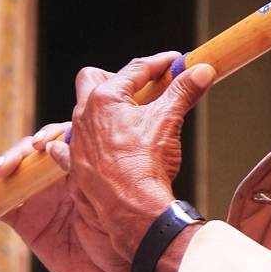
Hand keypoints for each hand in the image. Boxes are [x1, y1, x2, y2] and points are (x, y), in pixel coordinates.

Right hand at [0, 124, 124, 271]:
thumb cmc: (123, 228)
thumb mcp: (104, 194)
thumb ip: (78, 169)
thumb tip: (54, 147)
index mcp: (82, 163)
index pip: (59, 139)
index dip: (47, 137)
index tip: (40, 146)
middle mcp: (58, 176)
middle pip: (30, 155)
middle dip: (14, 155)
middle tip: (2, 168)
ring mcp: (41, 198)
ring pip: (10, 176)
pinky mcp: (27, 222)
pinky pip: (0, 206)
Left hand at [66, 50, 214, 270]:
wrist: (133, 208)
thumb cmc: (147, 162)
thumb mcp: (169, 120)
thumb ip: (183, 91)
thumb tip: (202, 70)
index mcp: (106, 98)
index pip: (135, 69)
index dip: (159, 63)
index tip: (175, 63)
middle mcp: (85, 115)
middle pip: (92, 79)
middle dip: (114, 78)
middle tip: (139, 88)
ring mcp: (77, 141)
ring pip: (81, 113)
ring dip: (99, 111)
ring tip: (122, 117)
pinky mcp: (75, 166)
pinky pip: (68, 148)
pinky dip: (79, 144)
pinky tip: (88, 146)